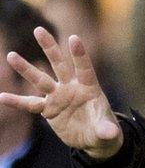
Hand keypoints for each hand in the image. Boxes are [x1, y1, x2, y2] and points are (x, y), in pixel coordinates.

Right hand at [0, 27, 121, 159]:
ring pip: (40, 80)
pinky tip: (2, 97)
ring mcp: (58, 97)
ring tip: (11, 55)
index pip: (84, 69)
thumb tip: (111, 133)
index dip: (79, 55)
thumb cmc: (104, 129)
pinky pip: (30, 104)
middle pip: (60, 65)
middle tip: (38, 30)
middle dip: (50, 48)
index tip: (74, 38)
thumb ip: (108, 130)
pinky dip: (17, 102)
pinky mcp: (48, 109)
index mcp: (89, 88)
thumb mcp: (108, 131)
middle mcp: (72, 88)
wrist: (93, 138)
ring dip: (26, 69)